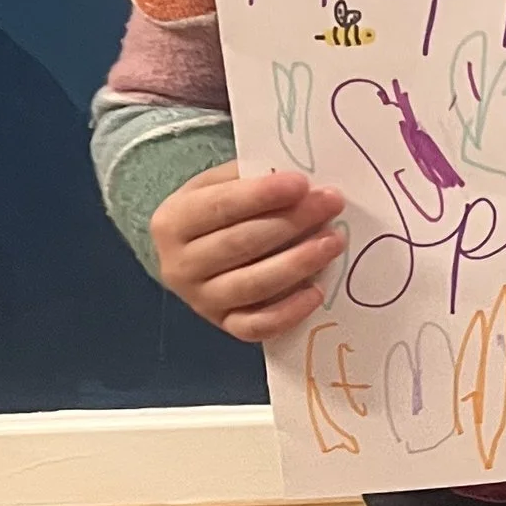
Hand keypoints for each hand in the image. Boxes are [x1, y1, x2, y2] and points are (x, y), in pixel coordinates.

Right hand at [151, 165, 344, 341]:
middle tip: (331, 205)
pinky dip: (289, 311)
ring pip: (252, 286)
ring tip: (333, 242)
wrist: (191, 252)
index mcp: (173, 222)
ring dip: (298, 263)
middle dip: (292, 222)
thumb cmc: (215, 210)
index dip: (262, 195)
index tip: (302, 184)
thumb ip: (250, 178)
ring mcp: (201, 300)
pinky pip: (257, 326)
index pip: (220, 207)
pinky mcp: (224, 324)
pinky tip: (317, 291)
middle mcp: (179, 266)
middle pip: (240, 244)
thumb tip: (298, 183)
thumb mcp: (219, 184)